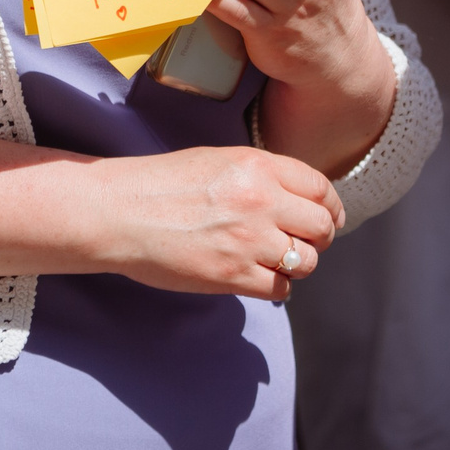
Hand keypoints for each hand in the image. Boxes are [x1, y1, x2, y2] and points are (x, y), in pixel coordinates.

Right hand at [84, 144, 344, 300]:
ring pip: (306, 262)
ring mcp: (249, 240)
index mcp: (258, 165)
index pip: (320, 189)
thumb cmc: (161, 184)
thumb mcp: (218, 161)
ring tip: (273, 261)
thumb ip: (261, 176)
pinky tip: (256, 277)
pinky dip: (275, 287)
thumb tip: (297, 201)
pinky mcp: (233, 276)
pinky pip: (280, 289)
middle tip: (300, 243)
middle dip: (317, 239)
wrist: (119, 212)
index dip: (329, 208)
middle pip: (322, 228)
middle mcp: (261, 200)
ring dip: (296, 264)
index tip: (326, 219)